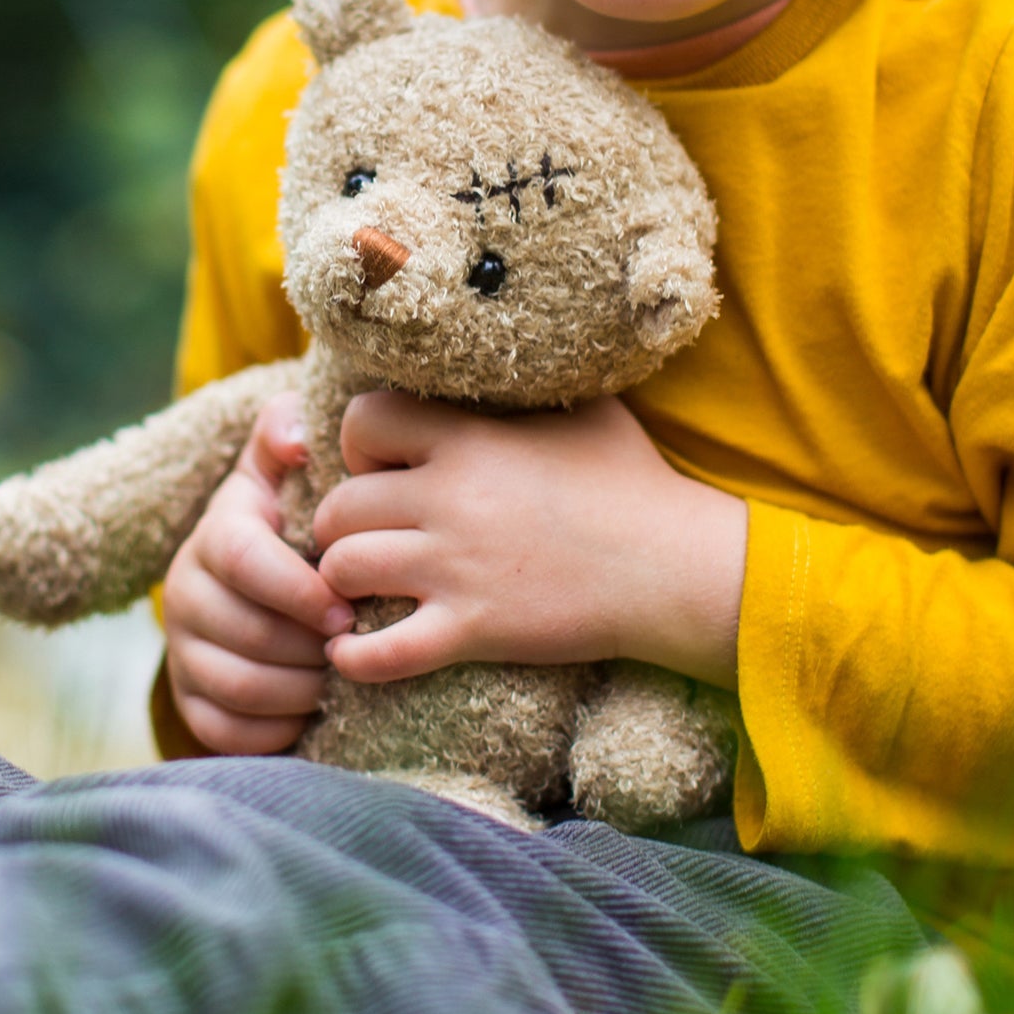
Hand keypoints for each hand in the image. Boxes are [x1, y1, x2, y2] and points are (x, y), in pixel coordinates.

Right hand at [161, 394, 353, 753]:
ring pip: (240, 686)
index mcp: (215, 535)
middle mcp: (183, 592)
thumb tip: (297, 435)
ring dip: (300, 690)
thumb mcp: (284, 471)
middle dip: (311, 648)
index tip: (347, 612)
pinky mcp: (187, 698)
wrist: (253, 577)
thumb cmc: (290, 520)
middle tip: (356, 650)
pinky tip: (309, 710)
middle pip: (249, 633)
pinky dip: (274, 729)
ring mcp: (181, 649)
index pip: (245, 562)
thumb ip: (286, 434)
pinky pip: (225, 732)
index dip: (300, 591)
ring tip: (340, 677)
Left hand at [315, 392, 747, 689]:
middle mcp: (449, 498)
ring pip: (342, 569)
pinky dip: (355, 657)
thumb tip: (520, 356)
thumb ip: (534, 388)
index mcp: (470, 439)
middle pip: (338, 505)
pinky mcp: (472, 630)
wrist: (675, 567)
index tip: (381, 466)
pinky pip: (380, 652)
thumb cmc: (636, 484)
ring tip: (361, 587)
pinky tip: (353, 652)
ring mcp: (455, 567)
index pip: (362, 421)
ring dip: (342, 581)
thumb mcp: (588, 409)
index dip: (359, 444)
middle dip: (340, 523)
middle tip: (365, 535)